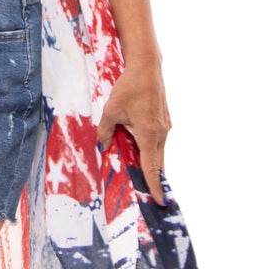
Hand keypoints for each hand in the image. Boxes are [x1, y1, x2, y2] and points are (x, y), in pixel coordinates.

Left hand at [96, 60, 171, 206]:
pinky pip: (159, 141)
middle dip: (154, 180)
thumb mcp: (111, 111)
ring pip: (158, 152)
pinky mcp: (165, 120)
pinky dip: (151, 149)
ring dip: (151, 163)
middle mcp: (161, 133)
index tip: (161, 201)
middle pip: (158, 163)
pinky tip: (140, 149)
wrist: (147, 67)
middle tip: (151, 196)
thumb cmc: (129, 88)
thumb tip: (103, 146)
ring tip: (142, 175)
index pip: (152, 168)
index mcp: (149, 135)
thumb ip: (105, 131)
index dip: (155, 186)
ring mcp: (165, 126)